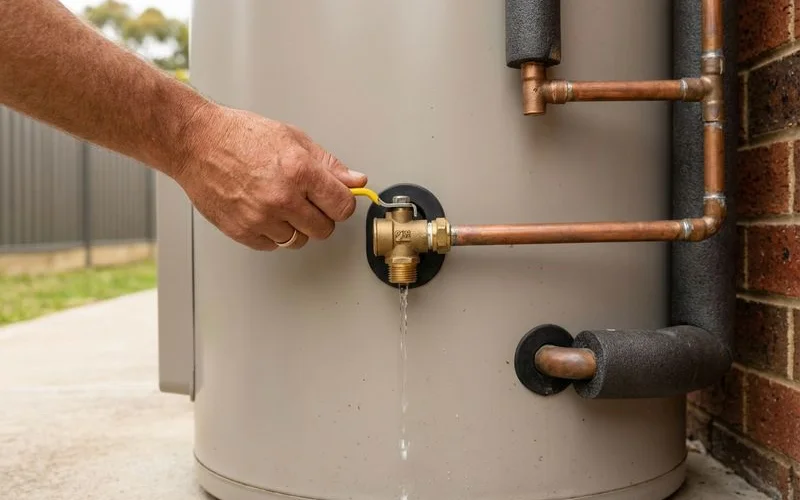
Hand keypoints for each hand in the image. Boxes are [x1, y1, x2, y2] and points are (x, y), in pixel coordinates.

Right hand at [173, 105, 367, 249]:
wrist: (196, 142)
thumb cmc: (240, 135)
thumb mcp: (293, 139)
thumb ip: (329, 165)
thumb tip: (356, 181)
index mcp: (300, 171)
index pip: (342, 207)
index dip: (341, 204)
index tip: (335, 200)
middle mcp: (282, 198)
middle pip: (324, 229)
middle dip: (320, 216)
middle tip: (306, 201)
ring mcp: (261, 218)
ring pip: (298, 241)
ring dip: (295, 227)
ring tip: (280, 203)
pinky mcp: (242, 231)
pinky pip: (272, 245)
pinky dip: (272, 233)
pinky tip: (263, 211)